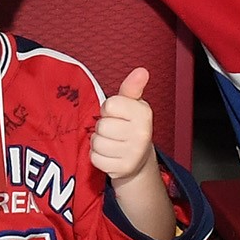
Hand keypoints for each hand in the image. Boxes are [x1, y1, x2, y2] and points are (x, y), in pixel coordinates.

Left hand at [90, 66, 159, 185]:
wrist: (138, 159)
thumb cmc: (129, 126)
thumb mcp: (132, 105)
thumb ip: (132, 88)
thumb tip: (142, 70)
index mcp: (143, 114)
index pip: (109, 105)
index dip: (108, 110)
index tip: (116, 115)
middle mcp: (142, 134)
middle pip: (102, 126)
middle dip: (102, 128)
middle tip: (113, 131)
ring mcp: (133, 153)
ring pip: (97, 143)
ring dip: (99, 143)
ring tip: (111, 142)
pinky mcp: (122, 169)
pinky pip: (95, 159)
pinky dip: (97, 157)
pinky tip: (109, 155)